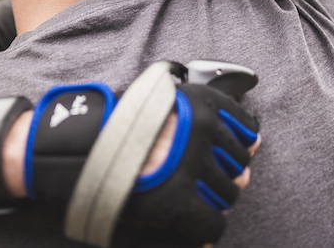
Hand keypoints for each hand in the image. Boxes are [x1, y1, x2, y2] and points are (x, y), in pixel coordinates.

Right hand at [0, 82, 259, 245]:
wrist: (75, 146)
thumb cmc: (118, 122)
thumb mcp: (164, 103)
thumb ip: (208, 117)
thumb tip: (257, 143)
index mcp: (201, 104)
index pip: (246, 129)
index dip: (236, 145)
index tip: (221, 153)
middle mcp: (202, 134)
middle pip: (238, 165)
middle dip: (223, 174)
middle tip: (196, 178)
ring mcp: (191, 168)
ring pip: (228, 195)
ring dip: (212, 198)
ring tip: (185, 195)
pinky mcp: (177, 203)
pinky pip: (212, 225)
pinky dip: (205, 229)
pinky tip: (187, 223)